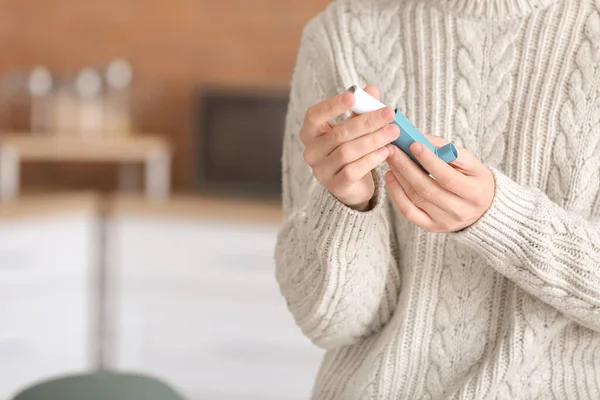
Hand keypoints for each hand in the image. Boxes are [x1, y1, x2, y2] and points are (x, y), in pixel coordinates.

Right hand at [300, 86, 399, 210]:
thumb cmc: (351, 148)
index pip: (314, 116)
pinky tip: (386, 151)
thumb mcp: (354, 126)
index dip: (332, 105)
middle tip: (389, 113)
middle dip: (367, 122)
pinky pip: (353, 170)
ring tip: (393, 132)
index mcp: (311, 133)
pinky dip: (371, 159)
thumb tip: (372, 90)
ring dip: (373, 140)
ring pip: (347, 152)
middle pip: (338, 134)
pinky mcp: (336, 186)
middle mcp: (311, 152)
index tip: (353, 96)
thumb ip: (361, 109)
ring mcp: (321, 171)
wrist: (352, 184)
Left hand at [384, 135, 494, 231]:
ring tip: (391, 160)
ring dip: (399, 177)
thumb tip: (419, 138)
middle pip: (426, 189)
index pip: (447, 177)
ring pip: (415, 199)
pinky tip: (391, 178)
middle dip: (406, 167)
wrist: (483, 209)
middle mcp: (460, 211)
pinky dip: (396, 194)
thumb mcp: (470, 163)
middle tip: (393, 150)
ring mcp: (444, 221)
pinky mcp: (431, 227)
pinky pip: (409, 212)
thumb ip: (447, 150)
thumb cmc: (474, 180)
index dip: (429, 161)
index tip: (413, 144)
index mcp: (475, 193)